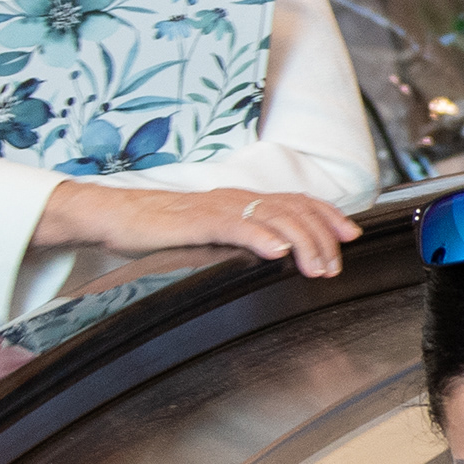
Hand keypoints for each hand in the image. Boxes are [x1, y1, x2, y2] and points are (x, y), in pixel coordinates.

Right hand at [32, 180, 358, 277]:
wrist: (112, 218)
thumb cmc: (159, 231)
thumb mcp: (211, 239)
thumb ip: (242, 243)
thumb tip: (275, 255)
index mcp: (240, 201)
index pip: (296, 203)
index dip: (327, 217)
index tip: (351, 236)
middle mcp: (235, 198)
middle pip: (294, 210)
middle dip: (323, 236)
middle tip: (336, 264)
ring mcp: (218, 207)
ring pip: (274, 217)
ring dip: (302, 242)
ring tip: (317, 265)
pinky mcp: (197, 220)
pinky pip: (236, 225)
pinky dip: (262, 237)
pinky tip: (278, 250)